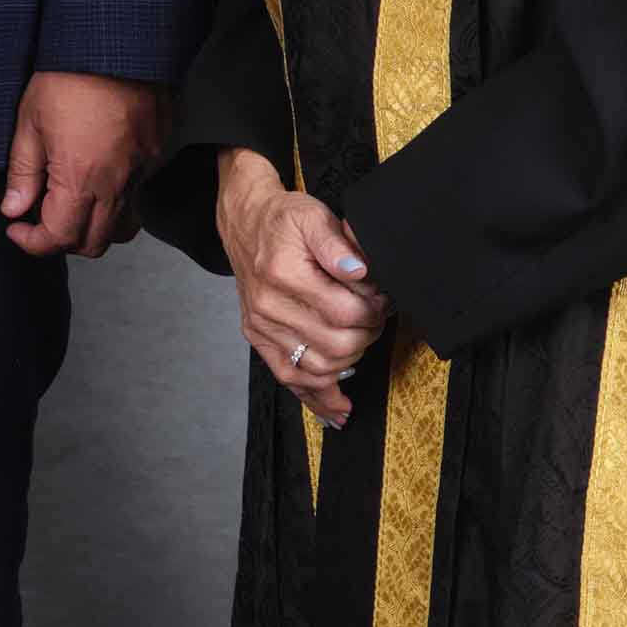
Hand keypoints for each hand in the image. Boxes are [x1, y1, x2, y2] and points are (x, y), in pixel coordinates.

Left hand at [0, 68, 163, 258]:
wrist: (118, 42)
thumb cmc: (69, 76)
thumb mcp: (30, 121)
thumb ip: (23, 172)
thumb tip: (13, 208)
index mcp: (80, 178)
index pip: (60, 238)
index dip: (33, 243)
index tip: (16, 228)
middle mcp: (116, 183)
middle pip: (94, 243)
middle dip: (62, 241)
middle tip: (38, 219)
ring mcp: (141, 172)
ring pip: (122, 226)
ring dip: (94, 227)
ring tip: (69, 203)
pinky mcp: (155, 157)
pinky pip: (137, 197)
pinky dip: (115, 203)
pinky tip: (94, 179)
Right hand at [221, 150, 388, 422]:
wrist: (245, 224)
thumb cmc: (283, 221)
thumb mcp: (314, 217)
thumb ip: (339, 243)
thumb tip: (359, 270)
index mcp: (284, 274)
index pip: (347, 313)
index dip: (375, 309)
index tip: (381, 297)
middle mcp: (269, 306)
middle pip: (337, 346)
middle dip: (368, 334)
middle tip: (375, 316)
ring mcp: (262, 327)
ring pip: (318, 369)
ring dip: (350, 362)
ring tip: (361, 342)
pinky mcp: (258, 338)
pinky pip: (289, 378)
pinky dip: (317, 398)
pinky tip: (338, 409)